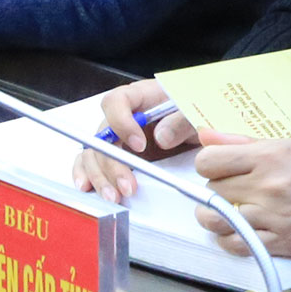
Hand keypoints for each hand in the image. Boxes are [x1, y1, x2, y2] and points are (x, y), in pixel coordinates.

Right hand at [70, 80, 193, 200]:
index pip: (117, 101)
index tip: (139, 145)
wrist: (201, 128)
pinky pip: (93, 160)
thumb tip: (161, 137)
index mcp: (143, 96)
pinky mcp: (118, 152)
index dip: (121, 123)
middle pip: (103, 134)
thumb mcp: (196, 114)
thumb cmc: (195, 113)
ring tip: (114, 195)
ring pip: (95, 151)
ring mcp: (119, 134)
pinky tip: (89, 186)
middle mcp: (125, 115)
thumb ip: (182, 121)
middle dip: (111, 162)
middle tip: (127, 184)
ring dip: (100, 175)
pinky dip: (89, 173)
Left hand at [188, 139, 290, 258]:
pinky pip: (239, 245)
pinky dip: (232, 239)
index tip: (219, 167)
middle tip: (229, 190)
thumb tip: (205, 135)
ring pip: (217, 221)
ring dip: (215, 217)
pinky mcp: (283, 244)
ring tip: (226, 212)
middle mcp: (269, 186)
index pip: (209, 161)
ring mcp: (275, 218)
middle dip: (215, 190)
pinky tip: (241, 231)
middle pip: (211, 190)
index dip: (209, 164)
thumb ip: (247, 142)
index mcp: (271, 155)